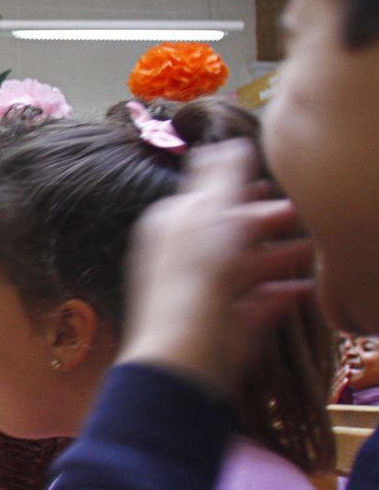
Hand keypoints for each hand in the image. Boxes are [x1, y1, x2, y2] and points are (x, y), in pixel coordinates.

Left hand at [120, 140, 313, 396]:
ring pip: (247, 267)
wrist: (190, 348)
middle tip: (303, 214)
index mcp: (174, 225)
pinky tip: (304, 289)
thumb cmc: (196, 273)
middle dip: (267, 222)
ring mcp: (205, 292)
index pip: (208, 200)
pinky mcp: (226, 323)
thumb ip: (222, 177)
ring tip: (314, 250)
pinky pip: (257, 302)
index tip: (275, 184)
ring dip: (281, 256)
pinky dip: (280, 293)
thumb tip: (227, 142)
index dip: (241, 191)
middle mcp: (185, 256)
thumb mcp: (208, 211)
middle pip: (231, 233)